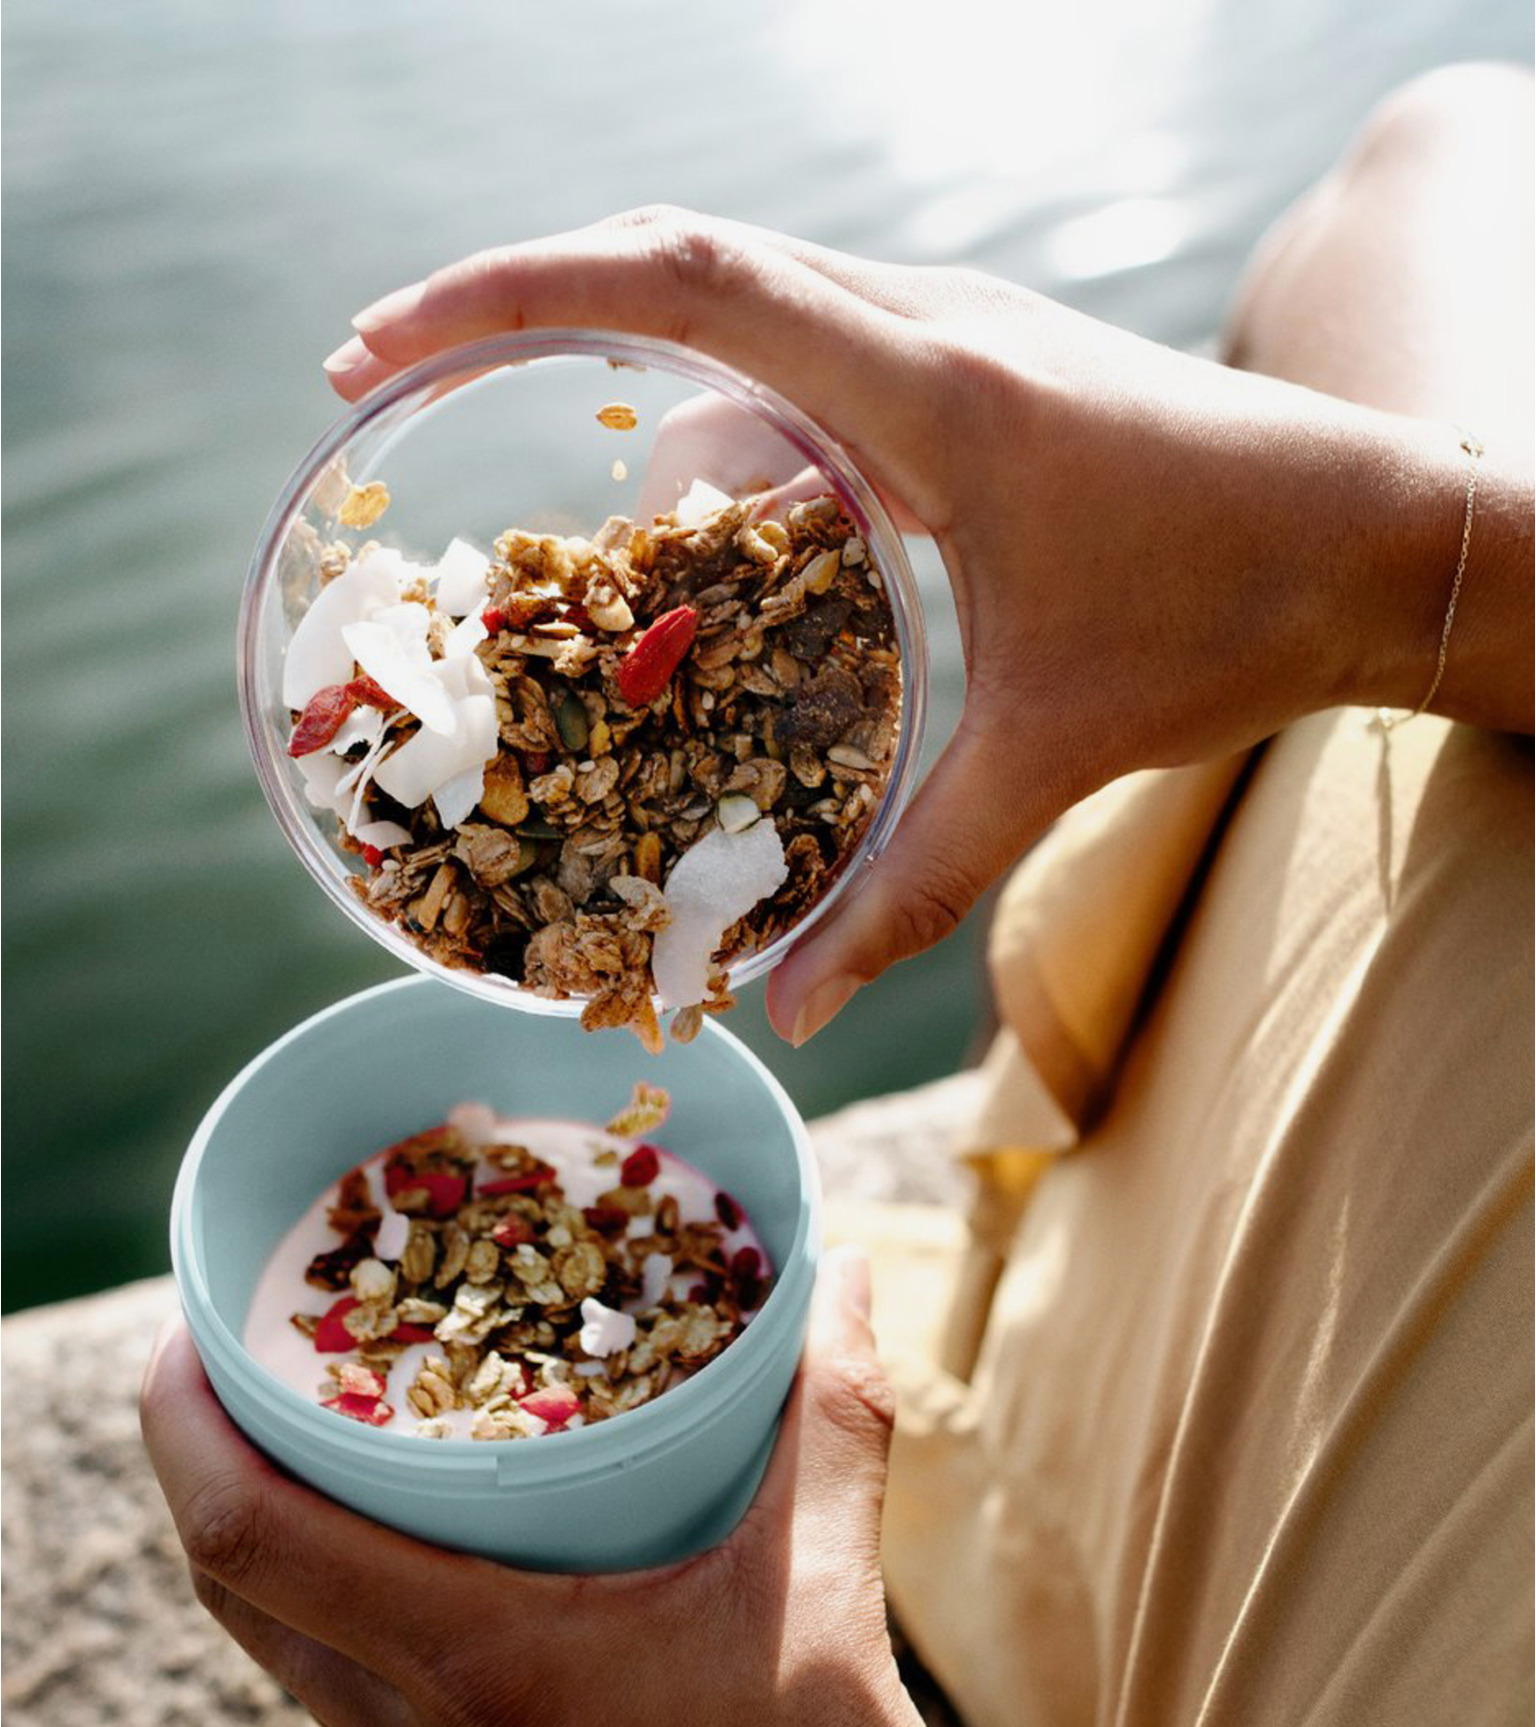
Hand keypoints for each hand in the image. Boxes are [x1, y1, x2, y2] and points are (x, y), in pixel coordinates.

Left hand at [140, 1251, 1059, 1726]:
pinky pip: (349, 1690)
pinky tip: (424, 1548)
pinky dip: (342, 1598)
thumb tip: (848, 1275)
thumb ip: (833, 1420)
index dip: (185, 1423)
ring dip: (271, 1529)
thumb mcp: (828, 1597)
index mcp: (479, 1668)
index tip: (191, 1328)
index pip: (250, 1538)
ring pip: (285, 1644)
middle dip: (206, 1457)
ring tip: (323, 1425)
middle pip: (235, 1586)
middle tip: (247, 1349)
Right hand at [320, 211, 1507, 1040]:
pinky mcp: (976, 359)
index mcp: (925, 391)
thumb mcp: (1050, 758)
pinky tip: (713, 520)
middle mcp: (927, 324)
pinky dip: (728, 419)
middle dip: (516, 304)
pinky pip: (808, 355)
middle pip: (673, 255)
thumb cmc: (1233, 618)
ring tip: (562, 505)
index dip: (507, 290)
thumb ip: (910, 887)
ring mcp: (954, 327)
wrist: (1388, 532)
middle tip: (390, 374)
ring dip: (629, 375)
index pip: (676, 279)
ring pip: (740, 303)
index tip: (381, 342)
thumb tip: (793, 1012)